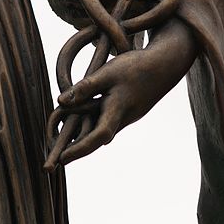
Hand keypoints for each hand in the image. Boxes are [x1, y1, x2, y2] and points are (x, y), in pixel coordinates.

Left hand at [45, 18, 197, 167]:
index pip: (97, 136)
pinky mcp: (129, 111)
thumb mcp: (108, 72)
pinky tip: (83, 123)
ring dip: (85, 138)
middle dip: (78, 150)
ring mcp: (127, 116)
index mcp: (118, 110)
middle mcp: (123, 119)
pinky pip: (109, 122)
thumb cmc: (137, 66)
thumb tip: (60, 100)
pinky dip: (94, 126)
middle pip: (98, 140)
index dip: (79, 149)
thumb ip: (85, 87)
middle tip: (57, 159)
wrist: (166, 64)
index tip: (62, 159)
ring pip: (103, 131)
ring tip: (65, 144)